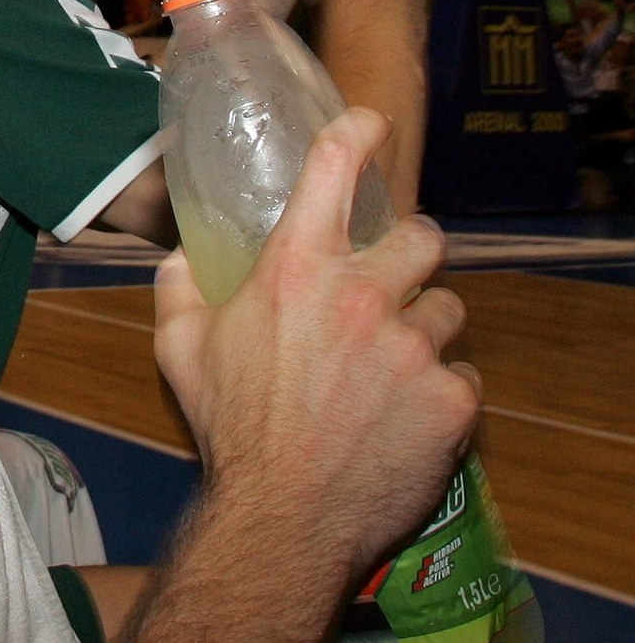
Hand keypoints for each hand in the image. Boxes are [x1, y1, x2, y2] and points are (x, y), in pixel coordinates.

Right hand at [155, 107, 478, 586]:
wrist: (282, 519)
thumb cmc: (230, 428)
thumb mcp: (180, 346)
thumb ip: (180, 288)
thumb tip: (181, 255)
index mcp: (297, 267)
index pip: (336, 166)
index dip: (360, 131)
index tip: (374, 124)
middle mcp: (363, 294)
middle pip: (423, 236)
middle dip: (412, 253)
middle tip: (393, 280)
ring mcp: (414, 347)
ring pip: (449, 308)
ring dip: (427, 326)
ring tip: (397, 361)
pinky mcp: (451, 400)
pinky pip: (463, 375)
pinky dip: (441, 390)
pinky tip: (408, 413)